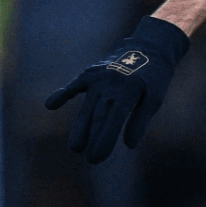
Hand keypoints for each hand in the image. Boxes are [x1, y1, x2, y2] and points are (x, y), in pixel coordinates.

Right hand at [45, 16, 189, 162]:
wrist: (148, 47)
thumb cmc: (154, 77)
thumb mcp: (155, 98)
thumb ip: (140, 120)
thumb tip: (129, 146)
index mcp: (129, 92)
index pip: (114, 120)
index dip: (105, 140)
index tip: (98, 157)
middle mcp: (111, 84)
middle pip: (99, 116)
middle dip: (93, 139)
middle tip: (90, 160)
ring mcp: (99, 78)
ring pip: (87, 107)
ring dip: (80, 127)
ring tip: (75, 147)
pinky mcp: (90, 73)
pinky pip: (75, 85)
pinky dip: (63, 94)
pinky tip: (50, 105)